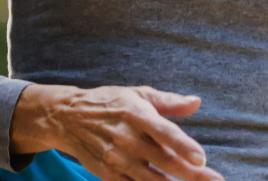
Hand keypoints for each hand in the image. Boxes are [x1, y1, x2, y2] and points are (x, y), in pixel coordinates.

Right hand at [10, 84, 222, 180]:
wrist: (67, 118)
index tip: (201, 158)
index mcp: (135, 114)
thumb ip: (168, 101)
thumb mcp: (136, 94)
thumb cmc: (108, 103)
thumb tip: (196, 102)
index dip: (182, 145)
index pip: (163, 132)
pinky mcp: (109, 175)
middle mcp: (127, 138)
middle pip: (164, 161)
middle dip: (192, 175)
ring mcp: (117, 160)